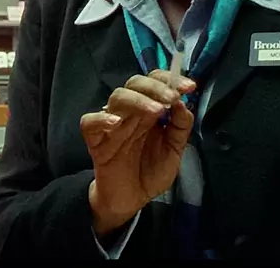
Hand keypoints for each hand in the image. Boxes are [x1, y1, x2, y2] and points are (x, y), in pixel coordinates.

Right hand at [80, 69, 195, 235]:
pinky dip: (101, 118)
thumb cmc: (151, 171)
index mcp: (149, 109)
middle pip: (135, 83)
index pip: (155, 81)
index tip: (189, 87)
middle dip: (155, 87)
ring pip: (117, 97)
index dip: (170, 79)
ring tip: (157, 111)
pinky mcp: (95, 141)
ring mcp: (112, 124)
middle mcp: (131, 111)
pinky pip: (90, 122)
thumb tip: (184, 103)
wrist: (131, 201)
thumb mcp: (174, 150)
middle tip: (172, 98)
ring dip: (138, 99)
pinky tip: (116, 123)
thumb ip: (180, 127)